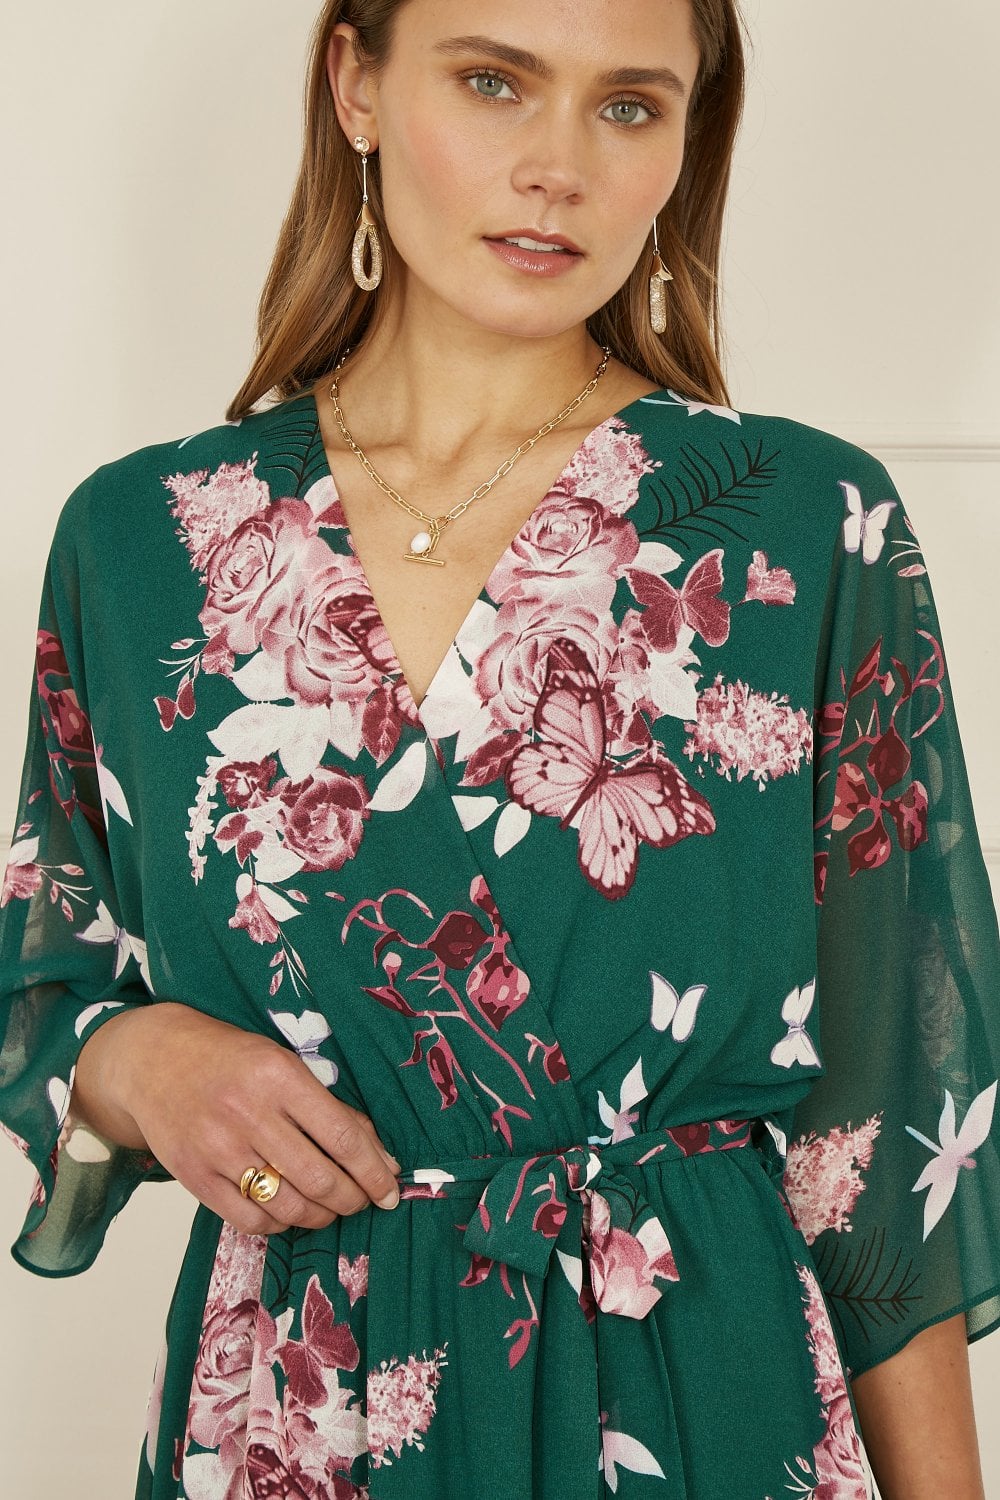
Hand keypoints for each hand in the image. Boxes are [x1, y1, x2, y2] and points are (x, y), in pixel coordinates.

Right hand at [72, 1001, 402, 1234]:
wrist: (154, 1060)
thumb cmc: (229, 1059)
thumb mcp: (284, 1063)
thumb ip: (328, 1107)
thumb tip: (379, 1156)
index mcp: (279, 1077)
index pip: (343, 1137)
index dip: (375, 1172)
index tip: (391, 1189)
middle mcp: (249, 1114)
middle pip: (320, 1179)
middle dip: (354, 1199)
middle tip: (364, 1200)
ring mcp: (218, 1149)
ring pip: (289, 1206)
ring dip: (321, 1215)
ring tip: (330, 1207)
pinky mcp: (194, 1177)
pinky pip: (251, 1220)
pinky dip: (280, 1224)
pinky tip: (290, 1211)